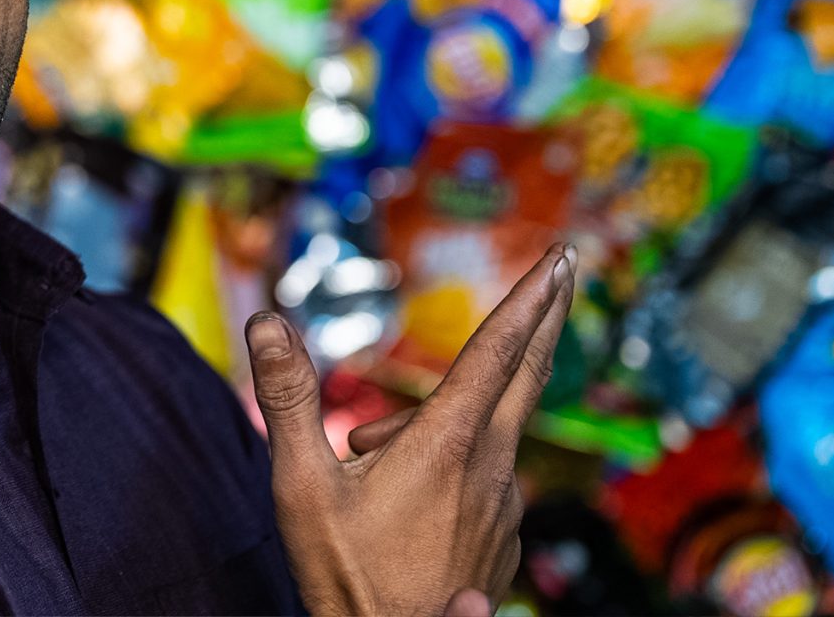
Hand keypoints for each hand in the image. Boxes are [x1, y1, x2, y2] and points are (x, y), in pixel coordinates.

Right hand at [247, 243, 575, 616]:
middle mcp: (491, 468)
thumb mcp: (301, 485)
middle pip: (527, 374)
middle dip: (545, 316)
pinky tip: (400, 504)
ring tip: (365, 457)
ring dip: (443, 419)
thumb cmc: (347, 577)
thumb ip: (288, 398)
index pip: (497, 352)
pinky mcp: (504, 537)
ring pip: (482, 433)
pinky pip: (481, 478)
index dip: (528, 299)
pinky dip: (448, 464)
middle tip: (565, 268)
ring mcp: (505, 506)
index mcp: (448, 444)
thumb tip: (268, 322)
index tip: (559, 258)